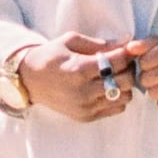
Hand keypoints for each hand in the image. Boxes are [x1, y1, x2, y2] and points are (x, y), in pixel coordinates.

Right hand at [15, 34, 135, 125]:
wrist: (29, 80)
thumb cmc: (51, 56)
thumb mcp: (71, 41)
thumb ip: (100, 43)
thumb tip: (127, 41)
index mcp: (80, 69)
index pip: (117, 62)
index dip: (127, 53)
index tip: (128, 48)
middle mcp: (83, 91)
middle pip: (125, 81)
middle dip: (128, 68)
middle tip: (122, 62)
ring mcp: (85, 107)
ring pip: (124, 97)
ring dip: (124, 85)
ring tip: (114, 75)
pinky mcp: (85, 117)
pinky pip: (116, 109)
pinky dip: (117, 98)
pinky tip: (107, 88)